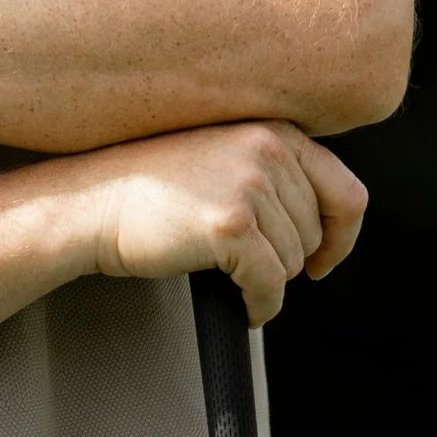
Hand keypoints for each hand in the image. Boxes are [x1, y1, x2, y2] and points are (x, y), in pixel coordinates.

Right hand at [70, 118, 366, 323]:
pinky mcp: (232, 225)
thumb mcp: (221, 155)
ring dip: (267, 280)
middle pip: (316, 233)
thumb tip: (329, 221)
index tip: (321, 259)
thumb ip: (273, 169)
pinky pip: (271, 285)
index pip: (346, 192)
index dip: (341, 236)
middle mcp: (268, 149)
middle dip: (288, 259)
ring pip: (294, 261)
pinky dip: (261, 306)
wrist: (89, 203)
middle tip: (247, 265)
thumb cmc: (149, 188)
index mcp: (273, 130)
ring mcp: (250, 185)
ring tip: (227, 272)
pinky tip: (242, 307)